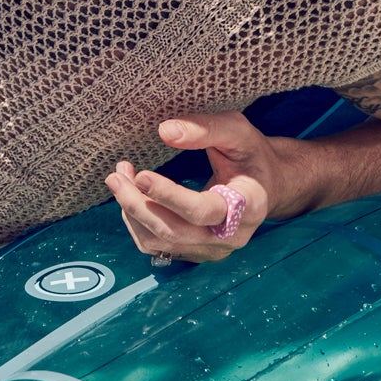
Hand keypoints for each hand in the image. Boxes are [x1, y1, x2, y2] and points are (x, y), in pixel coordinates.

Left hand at [104, 113, 277, 262]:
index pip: (203, 210)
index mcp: (248, 206)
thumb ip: (205, 129)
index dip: (169, 196)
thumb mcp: (237, 131)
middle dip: (138, 204)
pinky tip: (132, 195)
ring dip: (132, 213)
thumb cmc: (250, 154)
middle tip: (116, 176)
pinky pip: (158, 246)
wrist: (264, 184)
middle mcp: (231, 236)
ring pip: (161, 242)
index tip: (142, 175)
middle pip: (175, 231)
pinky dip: (137, 223)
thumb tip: (165, 131)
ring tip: (120, 179)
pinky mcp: (196, 252)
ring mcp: (212, 249)